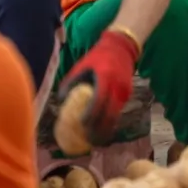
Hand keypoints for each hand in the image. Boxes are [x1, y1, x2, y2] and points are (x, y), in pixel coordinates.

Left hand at [57, 29, 139, 146]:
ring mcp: (124, 92)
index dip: (90, 116)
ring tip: (94, 140)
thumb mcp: (82, 66)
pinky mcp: (127, 95)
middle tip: (87, 140)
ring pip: (115, 116)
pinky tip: (101, 128)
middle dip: (99, 130)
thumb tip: (60, 101)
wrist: (122, 46)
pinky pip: (118, 112)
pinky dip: (110, 122)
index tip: (81, 125)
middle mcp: (118, 88)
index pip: (98, 102)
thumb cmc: (98, 56)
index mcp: (105, 79)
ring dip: (105, 129)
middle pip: (109, 115)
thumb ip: (70, 83)